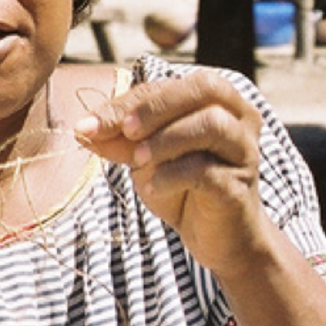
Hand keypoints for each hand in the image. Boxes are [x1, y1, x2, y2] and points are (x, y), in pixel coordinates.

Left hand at [75, 68, 268, 275]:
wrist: (215, 238)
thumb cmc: (181, 186)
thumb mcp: (144, 157)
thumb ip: (119, 138)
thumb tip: (82, 127)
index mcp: (214, 100)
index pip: (168, 86)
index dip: (128, 102)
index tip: (88, 125)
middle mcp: (238, 119)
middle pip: (204, 88)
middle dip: (157, 107)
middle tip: (126, 131)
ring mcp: (244, 152)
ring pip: (212, 124)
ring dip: (167, 139)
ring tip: (138, 160)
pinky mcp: (239, 187)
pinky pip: (208, 170)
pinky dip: (173, 175)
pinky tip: (153, 187)